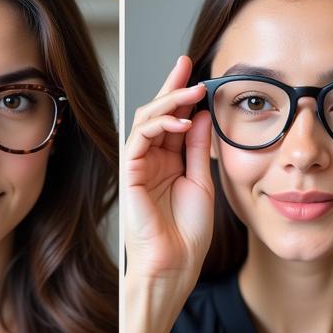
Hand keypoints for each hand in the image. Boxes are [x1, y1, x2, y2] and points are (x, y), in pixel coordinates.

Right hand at [124, 54, 215, 332]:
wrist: (174, 265)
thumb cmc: (188, 234)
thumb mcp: (203, 183)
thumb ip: (200, 150)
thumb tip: (203, 115)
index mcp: (171, 162)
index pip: (177, 120)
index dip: (184, 95)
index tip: (198, 72)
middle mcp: (153, 160)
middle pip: (159, 113)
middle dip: (174, 87)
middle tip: (189, 66)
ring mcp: (140, 165)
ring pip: (147, 120)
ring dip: (169, 102)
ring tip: (192, 92)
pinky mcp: (130, 173)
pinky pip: (140, 138)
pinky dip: (159, 125)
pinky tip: (180, 121)